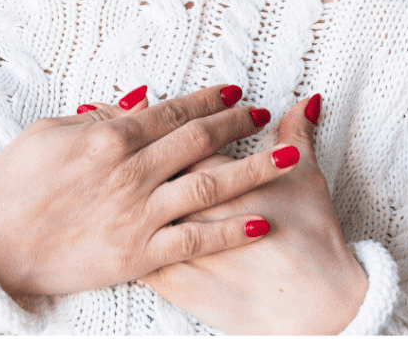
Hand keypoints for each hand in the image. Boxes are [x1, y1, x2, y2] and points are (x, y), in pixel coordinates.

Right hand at [0, 84, 300, 298]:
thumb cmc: (14, 182)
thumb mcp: (49, 131)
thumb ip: (98, 116)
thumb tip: (138, 99)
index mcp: (109, 138)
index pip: (172, 111)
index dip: (207, 99)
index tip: (233, 92)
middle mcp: (131, 172)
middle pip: (198, 140)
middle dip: (236, 125)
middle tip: (262, 116)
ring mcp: (138, 214)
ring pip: (208, 185)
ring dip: (252, 170)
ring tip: (288, 159)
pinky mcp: (138, 254)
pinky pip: (194, 240)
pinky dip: (229, 230)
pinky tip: (259, 221)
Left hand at [107, 94, 369, 333]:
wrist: (317, 308)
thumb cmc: (313, 241)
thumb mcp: (306, 179)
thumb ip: (298, 133)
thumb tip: (307, 99)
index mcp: (215, 175)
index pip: (177, 136)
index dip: (154, 118)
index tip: (133, 101)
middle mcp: (189, 207)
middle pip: (146, 166)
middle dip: (121, 143)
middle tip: (99, 120)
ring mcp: (177, 247)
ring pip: (132, 207)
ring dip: (109, 183)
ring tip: (90, 163)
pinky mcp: (174, 281)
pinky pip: (132, 253)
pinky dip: (115, 231)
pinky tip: (100, 218)